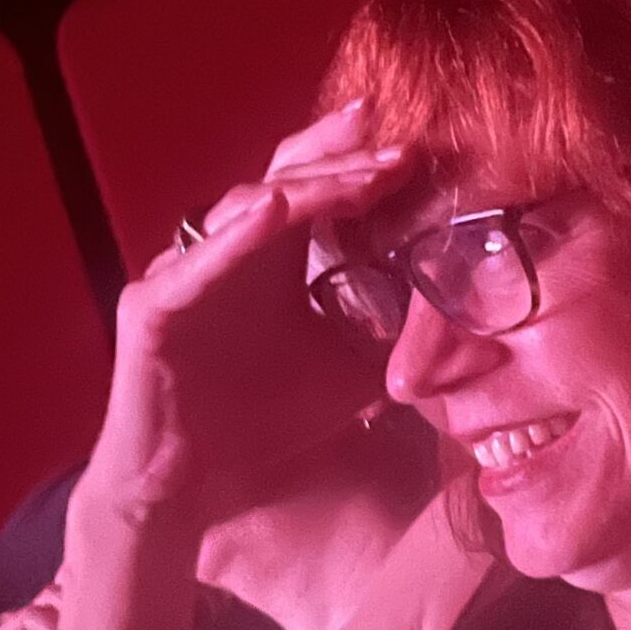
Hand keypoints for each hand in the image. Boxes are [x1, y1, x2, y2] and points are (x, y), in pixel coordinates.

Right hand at [74, 99, 415, 560]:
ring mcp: (184, 274)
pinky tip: (272, 210)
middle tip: (393, 138)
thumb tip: (477, 332)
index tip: (415, 147)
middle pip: (283, 178)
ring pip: (247, 210)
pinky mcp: (153, 310)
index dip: (358, 162)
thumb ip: (399, 344)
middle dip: (340, 155)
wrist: (188, 492)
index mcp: (271, 259)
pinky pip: (196, 266)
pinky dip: (235, 237)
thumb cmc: (258, 424)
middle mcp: (226, 253)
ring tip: (359, 172)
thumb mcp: (349, 375)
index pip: (313, 187)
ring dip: (306, 188)